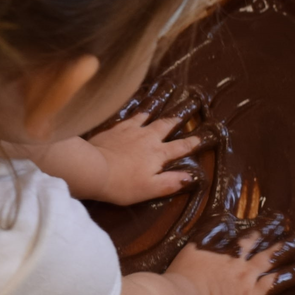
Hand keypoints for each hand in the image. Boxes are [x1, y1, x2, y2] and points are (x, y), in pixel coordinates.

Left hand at [87, 112, 203, 205]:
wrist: (93, 167)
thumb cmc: (122, 184)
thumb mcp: (150, 189)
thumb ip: (171, 182)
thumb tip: (191, 177)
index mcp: (158, 154)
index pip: (180, 147)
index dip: (192, 143)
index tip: (201, 137)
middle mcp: (148, 138)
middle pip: (166, 126)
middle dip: (176, 121)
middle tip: (183, 115)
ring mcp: (131, 130)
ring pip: (149, 117)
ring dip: (158, 112)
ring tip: (162, 105)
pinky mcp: (116, 127)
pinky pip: (131, 116)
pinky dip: (138, 112)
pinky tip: (138, 109)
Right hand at [165, 217, 294, 294]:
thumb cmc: (181, 277)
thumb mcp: (192, 247)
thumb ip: (210, 231)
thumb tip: (228, 216)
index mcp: (231, 257)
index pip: (254, 238)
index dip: (270, 227)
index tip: (283, 220)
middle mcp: (245, 274)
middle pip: (274, 255)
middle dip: (292, 244)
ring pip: (281, 280)